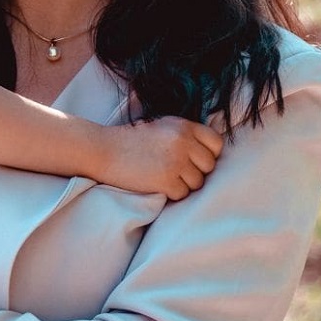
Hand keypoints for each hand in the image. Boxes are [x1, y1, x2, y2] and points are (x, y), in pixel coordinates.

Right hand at [96, 116, 224, 198]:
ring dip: (184, 185)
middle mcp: (183, 142)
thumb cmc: (132, 140)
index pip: (216, 144)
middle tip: (177, 171)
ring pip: (197, 183)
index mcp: (184, 126)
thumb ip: (187, 134)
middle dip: (196, 172)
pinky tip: (158, 185)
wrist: (104, 150)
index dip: (208, 154)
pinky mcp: (166, 181)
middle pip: (209, 166)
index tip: (195, 160)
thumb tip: (213, 149)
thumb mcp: (163, 126)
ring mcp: (176, 162)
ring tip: (165, 177)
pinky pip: (182, 194)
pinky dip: (172, 194)